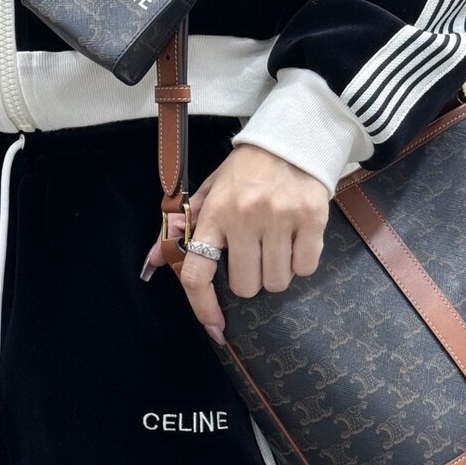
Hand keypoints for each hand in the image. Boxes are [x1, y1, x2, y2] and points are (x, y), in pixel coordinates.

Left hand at [139, 144, 329, 342]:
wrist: (292, 137)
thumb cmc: (247, 170)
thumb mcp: (210, 191)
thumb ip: (184, 227)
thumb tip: (153, 261)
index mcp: (215, 212)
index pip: (198, 273)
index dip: (203, 307)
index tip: (215, 326)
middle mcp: (245, 217)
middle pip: (246, 286)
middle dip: (251, 280)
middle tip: (255, 256)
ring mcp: (280, 218)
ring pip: (277, 281)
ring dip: (276, 272)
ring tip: (276, 245)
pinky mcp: (312, 218)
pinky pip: (305, 267)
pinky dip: (301, 262)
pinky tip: (296, 240)